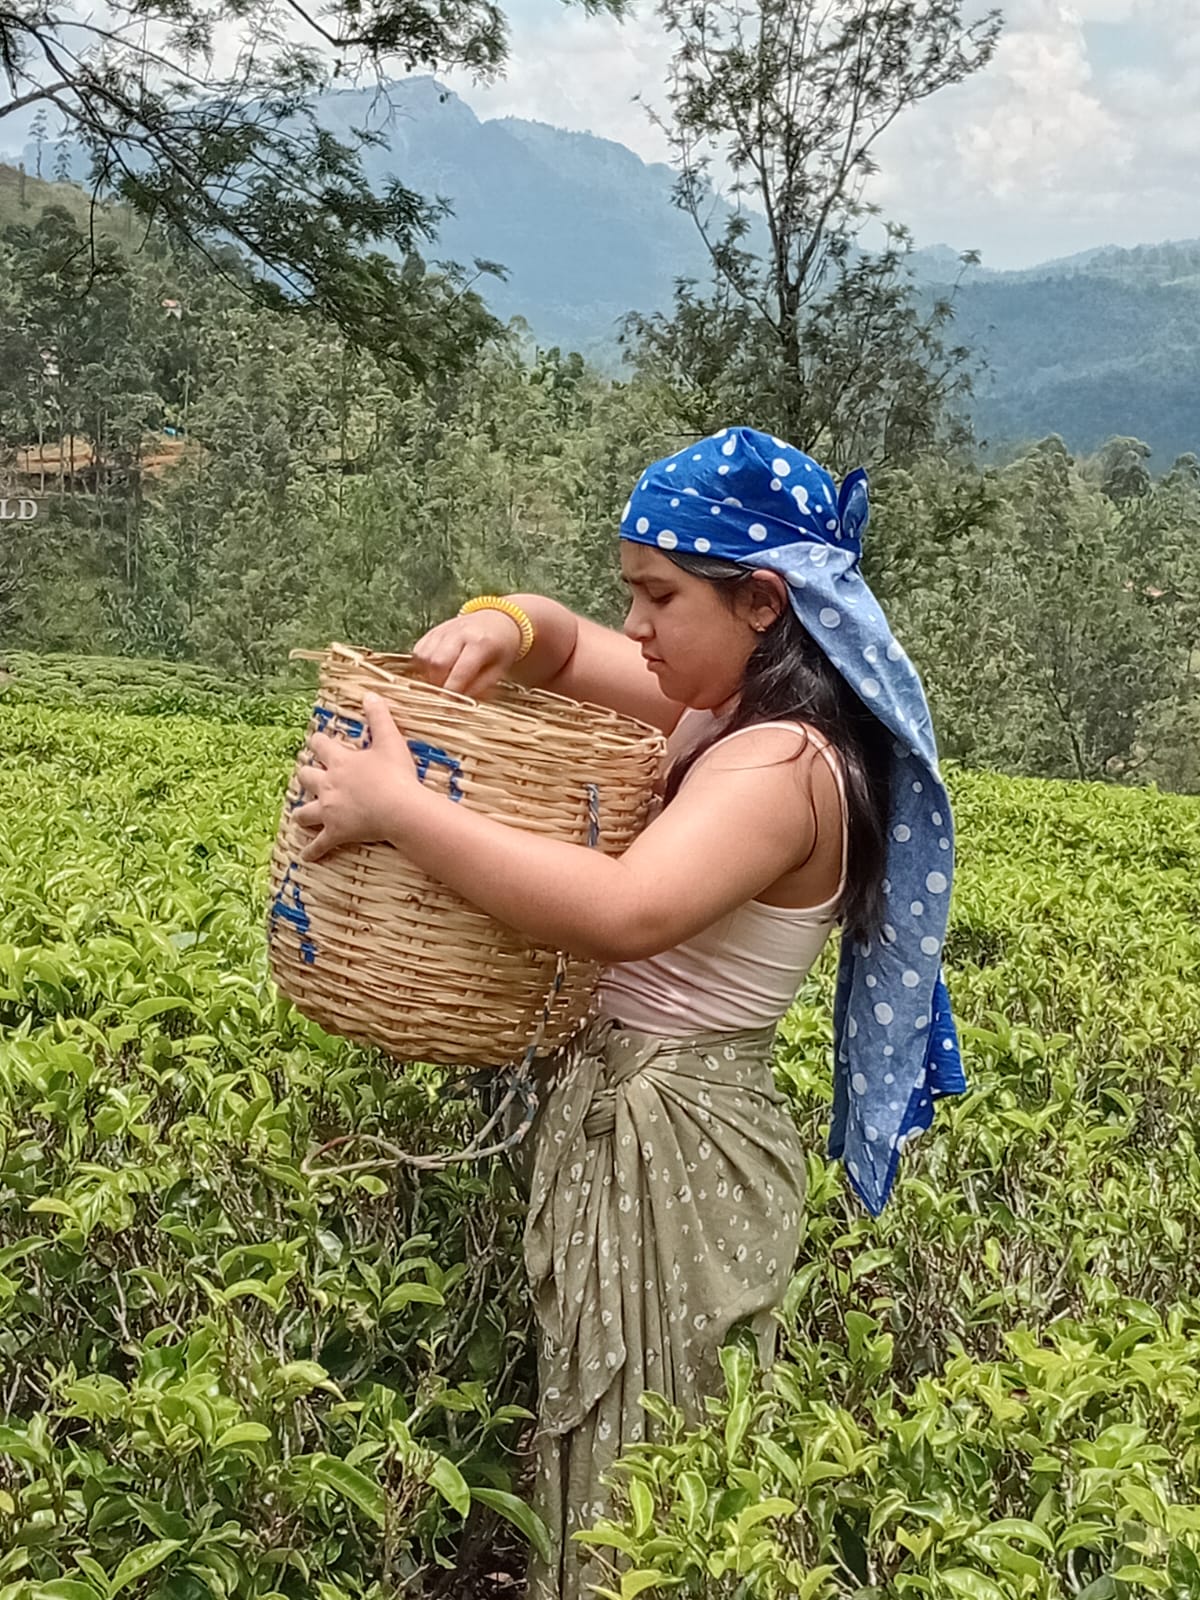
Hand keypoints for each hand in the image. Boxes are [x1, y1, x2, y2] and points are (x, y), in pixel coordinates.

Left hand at [293, 693, 419, 863]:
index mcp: (339, 761)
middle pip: (306, 777)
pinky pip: (319, 845)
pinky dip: (312, 851)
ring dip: (302, 813)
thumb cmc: (396, 774)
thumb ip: (379, 716)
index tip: (317, 740)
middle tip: (308, 776)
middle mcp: (328, 784)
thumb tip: (370, 694)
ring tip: (300, 816)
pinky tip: (305, 857)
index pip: (320, 745)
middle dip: (306, 775)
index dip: (318, 742)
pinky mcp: (336, 832)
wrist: (398, 808)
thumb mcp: (390, 740)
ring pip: (304, 811)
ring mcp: (329, 810)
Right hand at [412, 609, 523, 696]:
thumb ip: (478, 687)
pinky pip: (418, 650)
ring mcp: (444, 629)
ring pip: (424, 656)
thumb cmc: (501, 648)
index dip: (452, 692)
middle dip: (437, 684)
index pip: (460, 672)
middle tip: (444, 694)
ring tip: (440, 682)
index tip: (448, 707)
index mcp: (480, 643)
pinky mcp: (433, 630)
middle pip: (437, 663)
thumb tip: (457, 703)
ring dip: (428, 675)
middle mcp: (460, 633)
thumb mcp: (498, 670)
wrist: (499, 620)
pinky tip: (434, 671)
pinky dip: (422, 665)